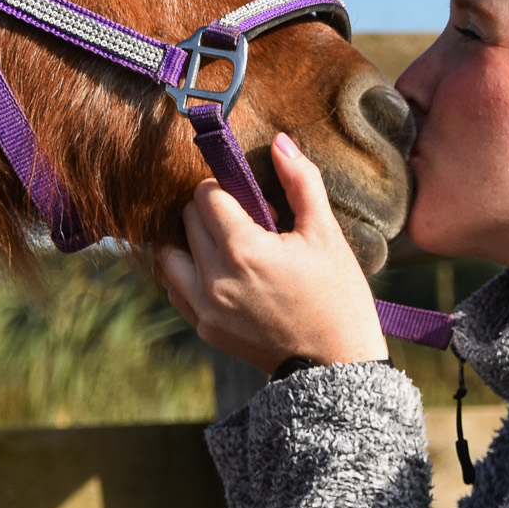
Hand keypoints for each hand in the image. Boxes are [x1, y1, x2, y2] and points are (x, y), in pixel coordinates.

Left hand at [158, 133, 388, 373]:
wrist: (336, 367)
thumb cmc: (337, 296)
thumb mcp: (326, 234)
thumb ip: (301, 181)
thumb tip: (280, 140)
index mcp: (244, 250)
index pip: (206, 195)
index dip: (227, 189)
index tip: (252, 202)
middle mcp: (214, 279)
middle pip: (187, 220)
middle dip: (211, 212)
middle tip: (247, 224)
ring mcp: (205, 308)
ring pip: (170, 255)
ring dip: (191, 242)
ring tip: (226, 247)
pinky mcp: (205, 328)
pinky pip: (176, 289)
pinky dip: (189, 274)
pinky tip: (221, 275)